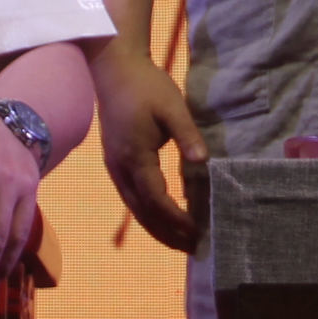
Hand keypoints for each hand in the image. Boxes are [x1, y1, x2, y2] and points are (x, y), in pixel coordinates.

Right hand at [93, 51, 206, 250]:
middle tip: (194, 249)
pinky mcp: (115, 163)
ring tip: (181, 241)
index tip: (198, 230)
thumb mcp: (172, 106)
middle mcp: (120, 168)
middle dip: (167, 233)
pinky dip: (147, 213)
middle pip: (143, 212)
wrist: (114, 70)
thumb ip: (187, 135)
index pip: (156, 198)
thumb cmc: (146, 86)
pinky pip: (131, 197)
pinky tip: (162, 218)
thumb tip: (204, 162)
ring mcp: (114, 167)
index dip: (176, 218)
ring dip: (157, 227)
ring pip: (135, 208)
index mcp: (135, 156)